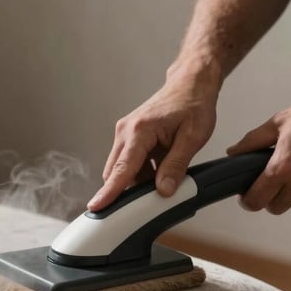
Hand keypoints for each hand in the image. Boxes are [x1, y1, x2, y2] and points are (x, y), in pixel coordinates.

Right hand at [87, 70, 219, 210]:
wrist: (190, 84)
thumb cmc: (193, 104)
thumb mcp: (193, 137)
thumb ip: (176, 165)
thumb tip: (164, 190)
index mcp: (139, 131)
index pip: (121, 168)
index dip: (109, 191)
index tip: (96, 206)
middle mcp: (126, 131)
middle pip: (115, 172)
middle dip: (128, 190)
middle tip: (150, 202)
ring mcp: (125, 134)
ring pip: (122, 169)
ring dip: (139, 180)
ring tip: (166, 174)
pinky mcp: (129, 137)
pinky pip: (129, 162)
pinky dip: (142, 172)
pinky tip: (161, 166)